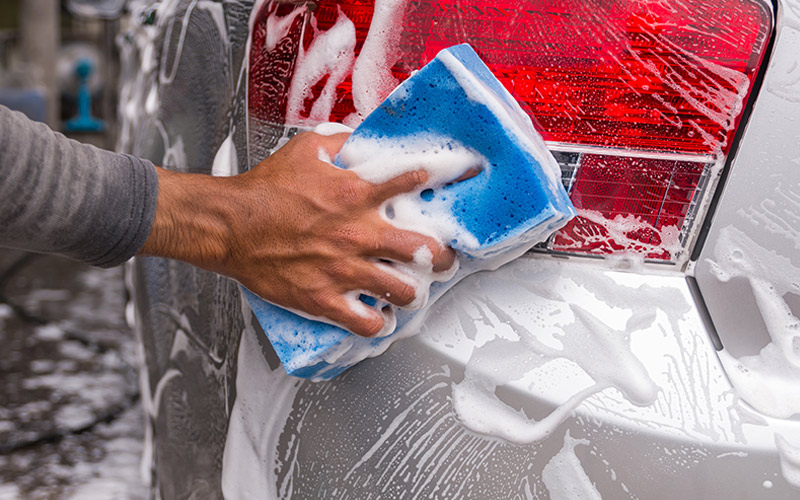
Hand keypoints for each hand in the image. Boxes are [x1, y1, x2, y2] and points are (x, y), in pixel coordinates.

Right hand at [139, 131, 454, 336]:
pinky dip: (378, 323)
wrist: (229, 225)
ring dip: (414, 292)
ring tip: (413, 290)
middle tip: (443, 260)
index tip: (455, 182)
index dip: (439, 181)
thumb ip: (341, 140)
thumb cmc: (264, 190)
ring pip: (403, 291)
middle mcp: (357, 233)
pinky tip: (380, 316)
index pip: (412, 183)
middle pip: (424, 251)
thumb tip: (362, 136)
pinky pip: (365, 322)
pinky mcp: (323, 299)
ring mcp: (343, 269)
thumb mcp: (306, 149)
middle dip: (442, 257)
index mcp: (356, 195)